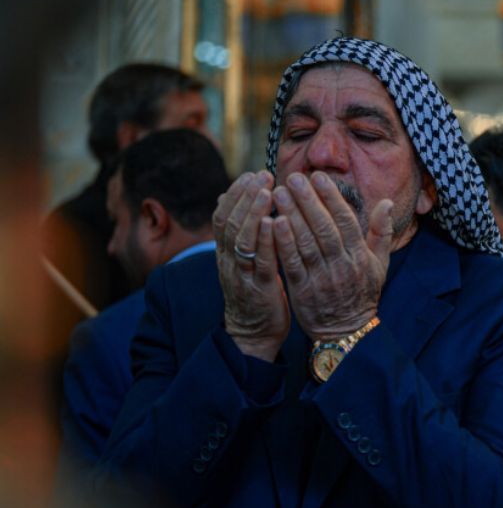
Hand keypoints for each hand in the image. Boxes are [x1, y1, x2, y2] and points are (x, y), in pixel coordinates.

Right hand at [212, 171, 289, 360]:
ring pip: (241, 238)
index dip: (235, 193)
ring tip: (267, 191)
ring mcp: (242, 274)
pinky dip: (266, 240)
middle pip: (229, 221)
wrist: (252, 334)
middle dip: (245, 195)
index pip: (223, 215)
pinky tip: (275, 222)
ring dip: (253, 212)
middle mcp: (228, 260)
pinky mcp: (259, 288)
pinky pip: (261, 261)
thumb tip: (230, 203)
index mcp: (225, 252)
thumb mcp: (242, 262)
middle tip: (262, 175)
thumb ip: (239, 235)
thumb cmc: (253, 292)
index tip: (251, 174)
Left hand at [272, 171, 394, 339]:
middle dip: (307, 200)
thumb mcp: (380, 263)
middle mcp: (341, 264)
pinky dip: (283, 243)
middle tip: (293, 178)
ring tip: (277, 193)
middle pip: (323, 227)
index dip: (331, 197)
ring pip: (305, 242)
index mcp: (359, 255)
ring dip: (291, 215)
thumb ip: (382, 232)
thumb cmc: (362, 293)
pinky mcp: (302, 289)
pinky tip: (273, 223)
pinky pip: (292, 262)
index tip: (318, 177)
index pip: (345, 220)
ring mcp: (321, 277)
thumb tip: (387, 202)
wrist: (347, 331)